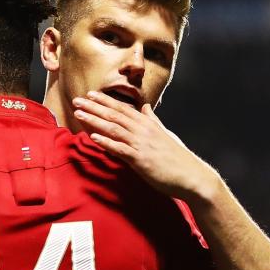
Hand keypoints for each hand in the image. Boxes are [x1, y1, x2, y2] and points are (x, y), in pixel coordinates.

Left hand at [73, 91, 218, 200]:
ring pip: (114, 128)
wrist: (192, 175)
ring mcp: (141, 144)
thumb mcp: (165, 134)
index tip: (90, 94)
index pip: (123, 108)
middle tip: (77, 99)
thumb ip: (153, 120)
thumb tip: (145, 107)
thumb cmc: (178, 157)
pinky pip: (120, 149)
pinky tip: (92, 137)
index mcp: (148, 124)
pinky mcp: (140, 160)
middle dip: (94, 106)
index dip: (105, 100)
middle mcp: (143, 130)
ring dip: (95, 120)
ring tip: (79, 113)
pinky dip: (106, 142)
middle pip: (115, 115)